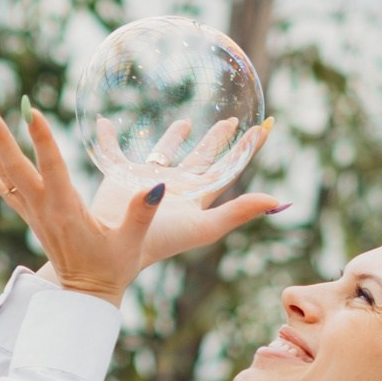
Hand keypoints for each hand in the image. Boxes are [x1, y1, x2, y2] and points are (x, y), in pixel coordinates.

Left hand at [0, 104, 279, 303]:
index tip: (31, 112)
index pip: (53, 169)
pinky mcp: (31, 217)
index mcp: (68, 213)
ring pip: (6, 176)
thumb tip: (156, 186)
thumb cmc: (113, 269)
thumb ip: (142, 213)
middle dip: (1, 138)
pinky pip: (4, 190)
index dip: (42, 140)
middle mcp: (45, 210)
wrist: (86, 297)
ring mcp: (34, 214)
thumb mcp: (132, 243)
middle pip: (17, 169)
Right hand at [86, 115, 280, 266]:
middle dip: (217, 139)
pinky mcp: (118, 180)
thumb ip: (238, 213)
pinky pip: (114, 154)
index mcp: (195, 199)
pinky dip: (108, 138)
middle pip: (202, 159)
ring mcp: (146, 183)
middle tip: (231, 120)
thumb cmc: (156, 245)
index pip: (227, 168)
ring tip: (187, 121)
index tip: (264, 127)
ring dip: (176, 136)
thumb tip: (276, 198)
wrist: (110, 260)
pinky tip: (105, 123)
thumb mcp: (203, 229)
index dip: (246, 149)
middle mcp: (174, 190)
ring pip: (165, 154)